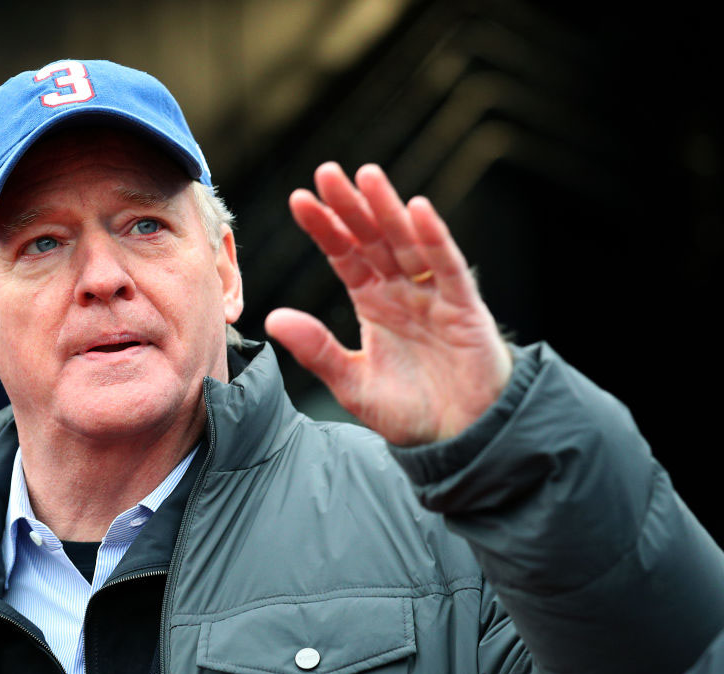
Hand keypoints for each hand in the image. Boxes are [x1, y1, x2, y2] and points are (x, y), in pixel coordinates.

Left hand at [265, 162, 511, 445]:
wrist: (460, 437)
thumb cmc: (409, 410)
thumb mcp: (352, 382)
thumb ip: (316, 350)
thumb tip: (272, 318)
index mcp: (372, 301)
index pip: (344, 255)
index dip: (324, 228)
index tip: (299, 200)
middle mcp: (401, 290)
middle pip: (372, 238)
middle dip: (351, 206)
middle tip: (326, 172)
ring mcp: (433, 294)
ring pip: (408, 242)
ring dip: (388, 209)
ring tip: (367, 176)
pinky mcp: (464, 307)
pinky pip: (448, 266)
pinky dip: (435, 238)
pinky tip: (417, 209)